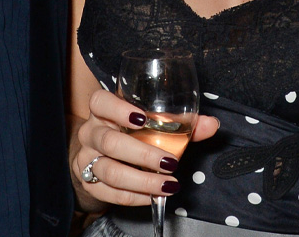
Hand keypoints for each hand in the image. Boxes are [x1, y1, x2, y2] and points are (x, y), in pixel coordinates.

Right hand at [70, 89, 218, 209]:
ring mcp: (87, 158)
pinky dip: (135, 196)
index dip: (118, 109)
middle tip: (170, 162)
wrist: (100, 157)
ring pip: (110, 170)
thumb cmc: (129, 134)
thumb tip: (211, 124)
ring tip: (168, 184)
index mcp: (102, 111)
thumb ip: (180, 123)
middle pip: (109, 141)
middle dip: (142, 153)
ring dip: (142, 179)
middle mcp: (91, 132)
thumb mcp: (149, 125)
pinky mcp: (89, 182)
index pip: (100, 101)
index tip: (142, 118)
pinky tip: (154, 196)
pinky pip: (110, 193)